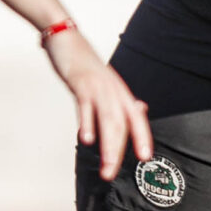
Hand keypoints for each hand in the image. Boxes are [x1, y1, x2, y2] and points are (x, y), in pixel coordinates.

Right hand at [46, 29, 152, 181]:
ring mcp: (97, 87)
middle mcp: (113, 90)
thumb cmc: (83, 61)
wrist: (65, 36)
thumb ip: (119, 98)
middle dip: (118, 152)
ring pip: (108, 120)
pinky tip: (85, 139)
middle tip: (111, 174)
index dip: (142, 137)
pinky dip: (87, 123)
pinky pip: (86, 106)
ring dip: (107, 146)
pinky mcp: (80, 83)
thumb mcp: (105, 81)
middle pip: (121, 125)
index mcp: (119, 92)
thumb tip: (139, 110)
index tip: (145, 158)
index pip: (135, 118)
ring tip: (106, 166)